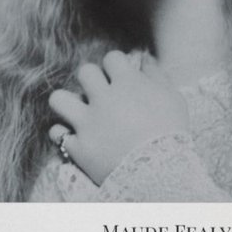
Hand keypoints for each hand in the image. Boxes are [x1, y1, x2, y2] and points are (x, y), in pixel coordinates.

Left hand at [47, 50, 190, 185]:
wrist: (162, 173)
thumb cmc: (172, 133)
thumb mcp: (173, 99)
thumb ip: (157, 75)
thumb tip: (145, 60)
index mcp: (127, 83)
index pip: (111, 58)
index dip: (117, 67)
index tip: (123, 79)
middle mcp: (103, 98)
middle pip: (85, 72)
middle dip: (93, 80)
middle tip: (103, 94)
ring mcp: (88, 123)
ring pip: (59, 99)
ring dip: (67, 102)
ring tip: (78, 110)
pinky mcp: (79, 147)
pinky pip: (58, 133)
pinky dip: (64, 133)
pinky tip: (75, 135)